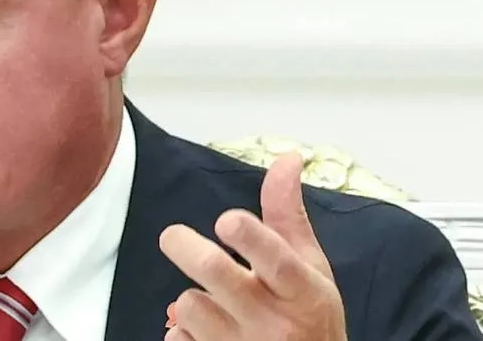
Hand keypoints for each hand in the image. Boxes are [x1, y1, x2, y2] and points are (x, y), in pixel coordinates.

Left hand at [159, 152, 346, 340]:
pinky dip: (183, 332)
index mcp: (303, 291)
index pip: (278, 260)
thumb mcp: (310, 270)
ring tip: (214, 302)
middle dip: (186, 246)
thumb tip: (286, 159)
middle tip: (173, 236)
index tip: (226, 220)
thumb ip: (287, 216)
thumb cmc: (309, 319)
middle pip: (216, 273)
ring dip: (191, 297)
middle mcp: (275, 323)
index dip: (250, 237)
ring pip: (190, 303)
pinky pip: (178, 338)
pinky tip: (208, 334)